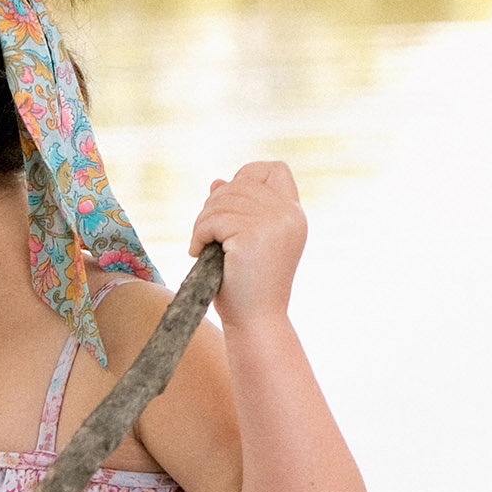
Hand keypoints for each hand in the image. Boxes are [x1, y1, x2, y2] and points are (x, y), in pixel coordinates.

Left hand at [188, 161, 306, 332]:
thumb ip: (236, 210)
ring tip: (201, 246)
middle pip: (239, 183)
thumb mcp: (244, 242)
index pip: (274, 169)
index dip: (247, 178)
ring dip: (203, 222)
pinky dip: (198, 235)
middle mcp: (288, 214)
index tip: (229, 209)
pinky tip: (198, 253)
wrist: (256, 322)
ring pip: (222, 200)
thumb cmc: (248, 287)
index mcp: (293, 214)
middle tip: (205, 234)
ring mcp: (273, 223)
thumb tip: (217, 182)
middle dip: (214, 206)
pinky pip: (213, 220)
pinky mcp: (253, 235)